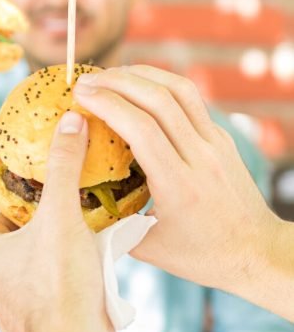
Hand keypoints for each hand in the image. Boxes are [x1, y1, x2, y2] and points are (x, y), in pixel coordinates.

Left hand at [0, 111, 116, 331]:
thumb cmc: (62, 280)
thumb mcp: (63, 214)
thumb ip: (65, 166)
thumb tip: (70, 119)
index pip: (0, 219)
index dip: (27, 207)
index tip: (53, 202)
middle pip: (19, 247)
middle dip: (45, 236)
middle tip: (75, 224)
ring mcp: (10, 314)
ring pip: (33, 276)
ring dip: (56, 264)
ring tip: (86, 252)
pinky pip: (47, 302)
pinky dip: (64, 292)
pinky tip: (89, 284)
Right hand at [74, 65, 275, 294]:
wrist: (257, 253)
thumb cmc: (202, 257)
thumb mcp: (150, 249)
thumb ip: (113, 227)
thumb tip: (75, 205)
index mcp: (179, 186)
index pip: (141, 129)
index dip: (108, 105)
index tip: (80, 96)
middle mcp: (201, 157)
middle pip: (159, 100)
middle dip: (118, 82)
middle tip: (87, 81)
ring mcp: (216, 144)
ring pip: (180, 90)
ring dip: (142, 74)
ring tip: (112, 74)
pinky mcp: (222, 138)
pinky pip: (191, 101)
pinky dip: (161, 86)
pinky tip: (140, 88)